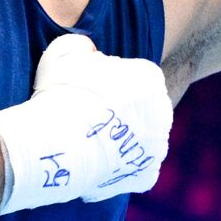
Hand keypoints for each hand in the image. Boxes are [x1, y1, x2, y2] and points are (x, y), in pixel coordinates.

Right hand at [0, 34, 173, 214]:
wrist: (57, 143)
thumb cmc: (60, 94)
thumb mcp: (65, 52)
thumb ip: (83, 46)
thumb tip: (88, 52)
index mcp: (150, 77)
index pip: (133, 78)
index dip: (107, 86)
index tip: (86, 95)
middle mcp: (163, 110)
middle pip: (141, 109)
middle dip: (120, 114)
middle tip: (87, 122)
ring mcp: (158, 144)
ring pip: (140, 140)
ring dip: (121, 143)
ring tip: (89, 147)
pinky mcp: (147, 174)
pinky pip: (135, 171)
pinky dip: (119, 171)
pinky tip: (97, 168)